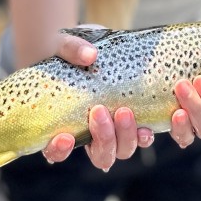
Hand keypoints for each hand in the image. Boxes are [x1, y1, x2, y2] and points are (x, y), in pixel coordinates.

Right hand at [43, 29, 152, 167]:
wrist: (91, 44)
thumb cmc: (66, 51)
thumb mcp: (61, 45)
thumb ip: (70, 49)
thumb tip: (90, 54)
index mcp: (62, 125)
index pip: (54, 151)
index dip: (58, 151)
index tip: (66, 137)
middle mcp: (89, 134)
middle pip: (99, 156)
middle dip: (103, 140)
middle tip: (99, 111)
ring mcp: (113, 130)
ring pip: (121, 151)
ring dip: (125, 137)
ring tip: (124, 112)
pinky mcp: (132, 120)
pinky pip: (140, 138)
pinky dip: (144, 136)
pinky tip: (146, 127)